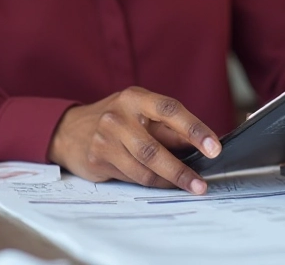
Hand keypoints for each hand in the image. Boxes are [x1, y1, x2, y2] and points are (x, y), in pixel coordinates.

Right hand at [47, 87, 220, 193]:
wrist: (70, 130)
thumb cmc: (117, 119)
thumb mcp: (141, 112)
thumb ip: (168, 127)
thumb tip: (202, 144)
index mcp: (134, 97)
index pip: (169, 109)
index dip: (194, 129)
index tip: (214, 147)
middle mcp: (117, 116)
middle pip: (154, 148)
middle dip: (181, 169)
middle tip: (201, 183)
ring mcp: (104, 139)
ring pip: (143, 168)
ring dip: (170, 181)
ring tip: (189, 186)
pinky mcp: (97, 159)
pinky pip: (132, 177)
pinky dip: (152, 182)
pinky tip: (164, 183)